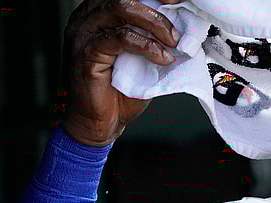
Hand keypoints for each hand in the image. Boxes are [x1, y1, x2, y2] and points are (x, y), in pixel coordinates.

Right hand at [60, 0, 183, 145]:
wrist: (100, 122)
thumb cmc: (119, 91)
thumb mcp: (144, 59)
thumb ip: (157, 39)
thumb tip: (186, 29)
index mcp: (100, 13)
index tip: (178, 1)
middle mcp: (89, 17)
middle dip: (157, 4)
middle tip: (178, 26)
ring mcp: (84, 32)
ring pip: (121, 7)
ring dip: (154, 23)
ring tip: (173, 42)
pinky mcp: (86, 52)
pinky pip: (120, 38)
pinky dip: (146, 46)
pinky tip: (161, 58)